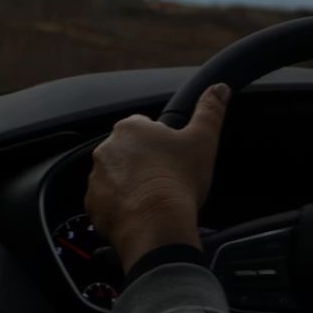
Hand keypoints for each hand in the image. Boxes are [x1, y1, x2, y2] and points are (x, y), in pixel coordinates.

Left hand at [85, 83, 230, 272]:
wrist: (157, 223)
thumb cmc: (179, 180)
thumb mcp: (203, 140)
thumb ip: (210, 111)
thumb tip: (219, 88)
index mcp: (130, 129)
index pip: (145, 128)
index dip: (162, 144)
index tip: (174, 160)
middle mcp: (106, 148)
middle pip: (128, 154)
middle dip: (144, 165)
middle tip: (166, 182)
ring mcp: (96, 176)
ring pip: (115, 178)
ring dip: (130, 186)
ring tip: (153, 201)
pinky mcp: (92, 203)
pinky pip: (106, 202)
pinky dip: (120, 208)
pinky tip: (140, 215)